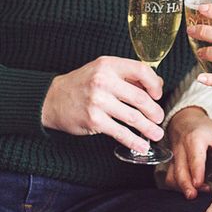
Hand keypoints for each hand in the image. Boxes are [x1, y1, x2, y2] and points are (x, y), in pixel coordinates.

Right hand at [42, 57, 164, 155]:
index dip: (154, 84)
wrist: (52, 99)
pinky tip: (141, 145)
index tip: (158, 94)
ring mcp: (98, 101)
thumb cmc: (81, 85)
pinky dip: (134, 141)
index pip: (141, 70)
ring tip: (156, 133)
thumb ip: (127, 76)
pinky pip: (120, 132)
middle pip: (140, 98)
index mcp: (108, 65)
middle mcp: (103, 81)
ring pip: (133, 117)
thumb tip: (156, 84)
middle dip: (154, 111)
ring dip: (148, 128)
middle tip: (159, 118)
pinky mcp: (94, 120)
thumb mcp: (102, 71)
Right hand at [162, 106, 211, 198]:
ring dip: (181, 187)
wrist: (185, 121)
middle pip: (180, 170)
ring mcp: (175, 157)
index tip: (199, 183)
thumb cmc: (204, 129)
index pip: (195, 157)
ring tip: (193, 195)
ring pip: (172, 175)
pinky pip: (169, 177)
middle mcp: (182, 148)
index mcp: (196, 140)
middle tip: (194, 195)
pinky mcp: (170, 163)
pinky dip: (176, 187)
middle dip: (186, 185)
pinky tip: (188, 192)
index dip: (196, 171)